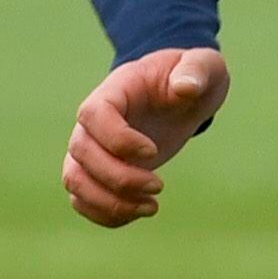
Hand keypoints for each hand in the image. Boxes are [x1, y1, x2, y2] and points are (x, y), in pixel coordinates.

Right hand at [63, 45, 227, 226]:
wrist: (180, 92)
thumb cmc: (191, 76)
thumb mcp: (203, 65)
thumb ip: (195, 70)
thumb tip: (185, 88)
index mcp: (114, 90)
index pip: (94, 115)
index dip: (117, 138)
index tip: (153, 152)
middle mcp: (93, 121)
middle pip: (81, 153)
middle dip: (118, 178)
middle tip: (159, 186)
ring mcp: (92, 148)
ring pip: (74, 180)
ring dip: (108, 202)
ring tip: (151, 208)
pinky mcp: (99, 171)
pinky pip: (83, 198)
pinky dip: (105, 213)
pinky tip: (140, 212)